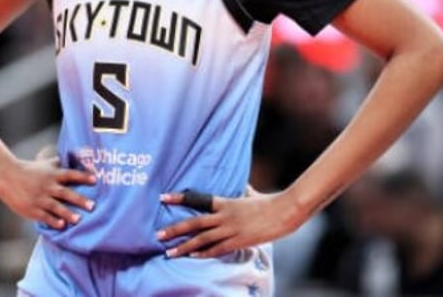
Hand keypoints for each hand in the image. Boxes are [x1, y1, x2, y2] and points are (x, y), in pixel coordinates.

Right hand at [0, 156, 95, 228]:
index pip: (71, 174)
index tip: (95, 180)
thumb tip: (72, 156)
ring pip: (56, 207)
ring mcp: (39, 198)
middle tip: (92, 206)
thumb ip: (58, 162)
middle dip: (79, 200)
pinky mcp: (31, 209)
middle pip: (66, 193)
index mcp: (52, 174)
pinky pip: (44, 216)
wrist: (6, 175)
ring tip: (78, 219)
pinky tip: (61, 225)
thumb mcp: (44, 163)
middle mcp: (48, 186)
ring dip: (68, 213)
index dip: (83, 176)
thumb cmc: (28, 169)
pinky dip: (52, 221)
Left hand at [157, 187, 304, 257]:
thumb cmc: (269, 202)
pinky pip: (217, 249)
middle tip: (158, 234)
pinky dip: (203, 254)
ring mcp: (231, 230)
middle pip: (194, 223)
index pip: (197, 198)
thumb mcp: (252, 193)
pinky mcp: (239, 241)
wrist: (285, 211)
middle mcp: (224, 216)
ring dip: (184, 246)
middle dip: (175, 229)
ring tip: (170, 252)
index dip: (179, 198)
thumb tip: (241, 185)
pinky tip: (192, 257)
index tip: (162, 197)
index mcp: (226, 202)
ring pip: (202, 240)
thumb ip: (242, 191)